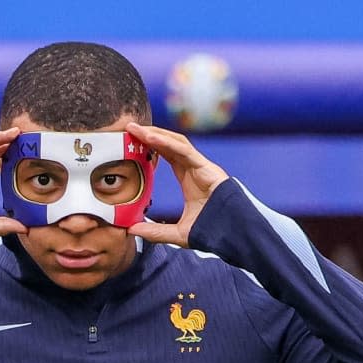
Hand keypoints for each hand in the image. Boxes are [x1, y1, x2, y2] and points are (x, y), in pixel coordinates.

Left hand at [125, 123, 228, 247]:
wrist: (234, 233)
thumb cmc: (211, 230)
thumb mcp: (177, 233)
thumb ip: (155, 232)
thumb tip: (132, 230)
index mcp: (188, 177)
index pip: (166, 155)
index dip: (150, 146)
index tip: (132, 141)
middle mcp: (194, 168)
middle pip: (169, 143)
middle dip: (149, 134)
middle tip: (129, 128)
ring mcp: (201, 166)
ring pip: (176, 142)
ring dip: (156, 133)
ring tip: (136, 129)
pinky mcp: (207, 167)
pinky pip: (184, 150)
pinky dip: (167, 142)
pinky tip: (151, 138)